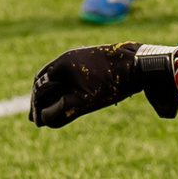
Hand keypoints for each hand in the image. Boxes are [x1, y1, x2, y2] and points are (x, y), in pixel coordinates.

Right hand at [29, 43, 177, 126]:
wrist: (140, 64)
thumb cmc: (113, 82)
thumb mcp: (86, 101)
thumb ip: (63, 110)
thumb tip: (44, 119)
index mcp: (63, 64)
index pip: (40, 86)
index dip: (36, 106)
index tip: (36, 122)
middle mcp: (68, 57)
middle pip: (47, 81)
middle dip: (41, 100)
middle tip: (37, 119)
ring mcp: (80, 56)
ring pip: (60, 78)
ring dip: (53, 95)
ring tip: (52, 111)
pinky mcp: (92, 60)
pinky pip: (72, 75)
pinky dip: (65, 89)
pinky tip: (69, 100)